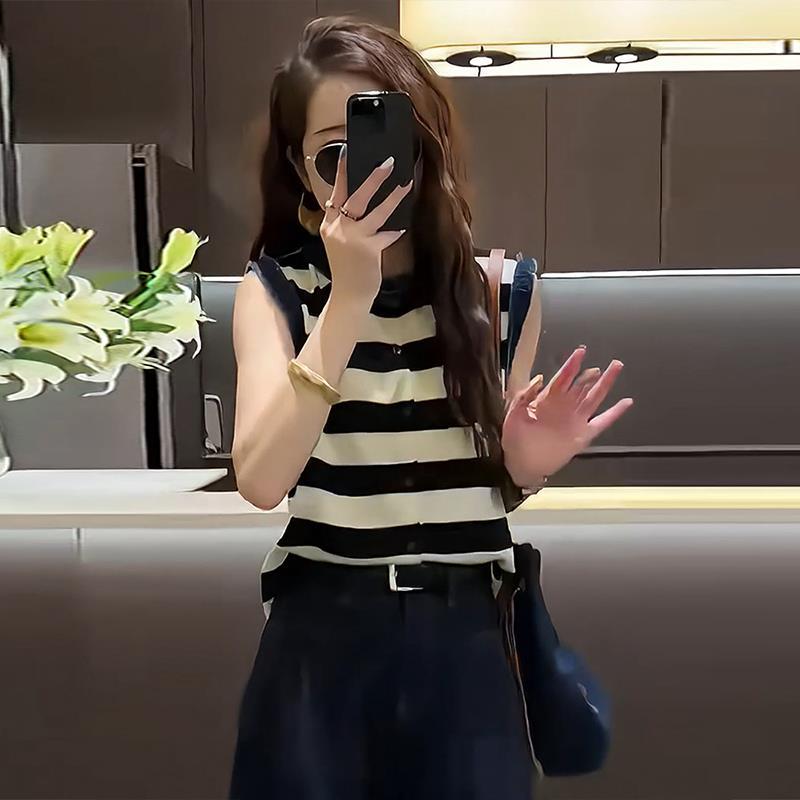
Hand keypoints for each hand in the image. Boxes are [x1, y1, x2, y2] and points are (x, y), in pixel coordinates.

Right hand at [319, 147, 412, 304]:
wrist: (348, 295)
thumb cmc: (347, 267)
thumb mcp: (339, 242)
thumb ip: (346, 223)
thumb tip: (366, 202)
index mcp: (329, 224)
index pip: (335, 192)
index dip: (340, 172)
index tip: (346, 151)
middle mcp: (338, 228)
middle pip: (356, 196)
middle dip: (373, 178)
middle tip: (387, 163)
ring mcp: (352, 239)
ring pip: (375, 212)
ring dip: (392, 198)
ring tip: (405, 185)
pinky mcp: (367, 250)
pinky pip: (386, 235)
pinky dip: (394, 231)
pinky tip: (401, 228)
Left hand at [502, 347, 633, 486]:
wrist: (522, 465)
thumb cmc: (515, 440)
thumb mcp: (513, 415)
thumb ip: (524, 397)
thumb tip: (540, 378)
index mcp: (547, 400)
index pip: (562, 378)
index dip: (572, 364)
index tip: (580, 352)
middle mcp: (564, 407)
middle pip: (582, 384)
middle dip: (593, 372)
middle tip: (607, 360)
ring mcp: (575, 420)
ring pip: (594, 397)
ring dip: (605, 383)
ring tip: (616, 368)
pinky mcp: (583, 435)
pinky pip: (602, 421)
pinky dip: (615, 413)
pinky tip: (626, 403)